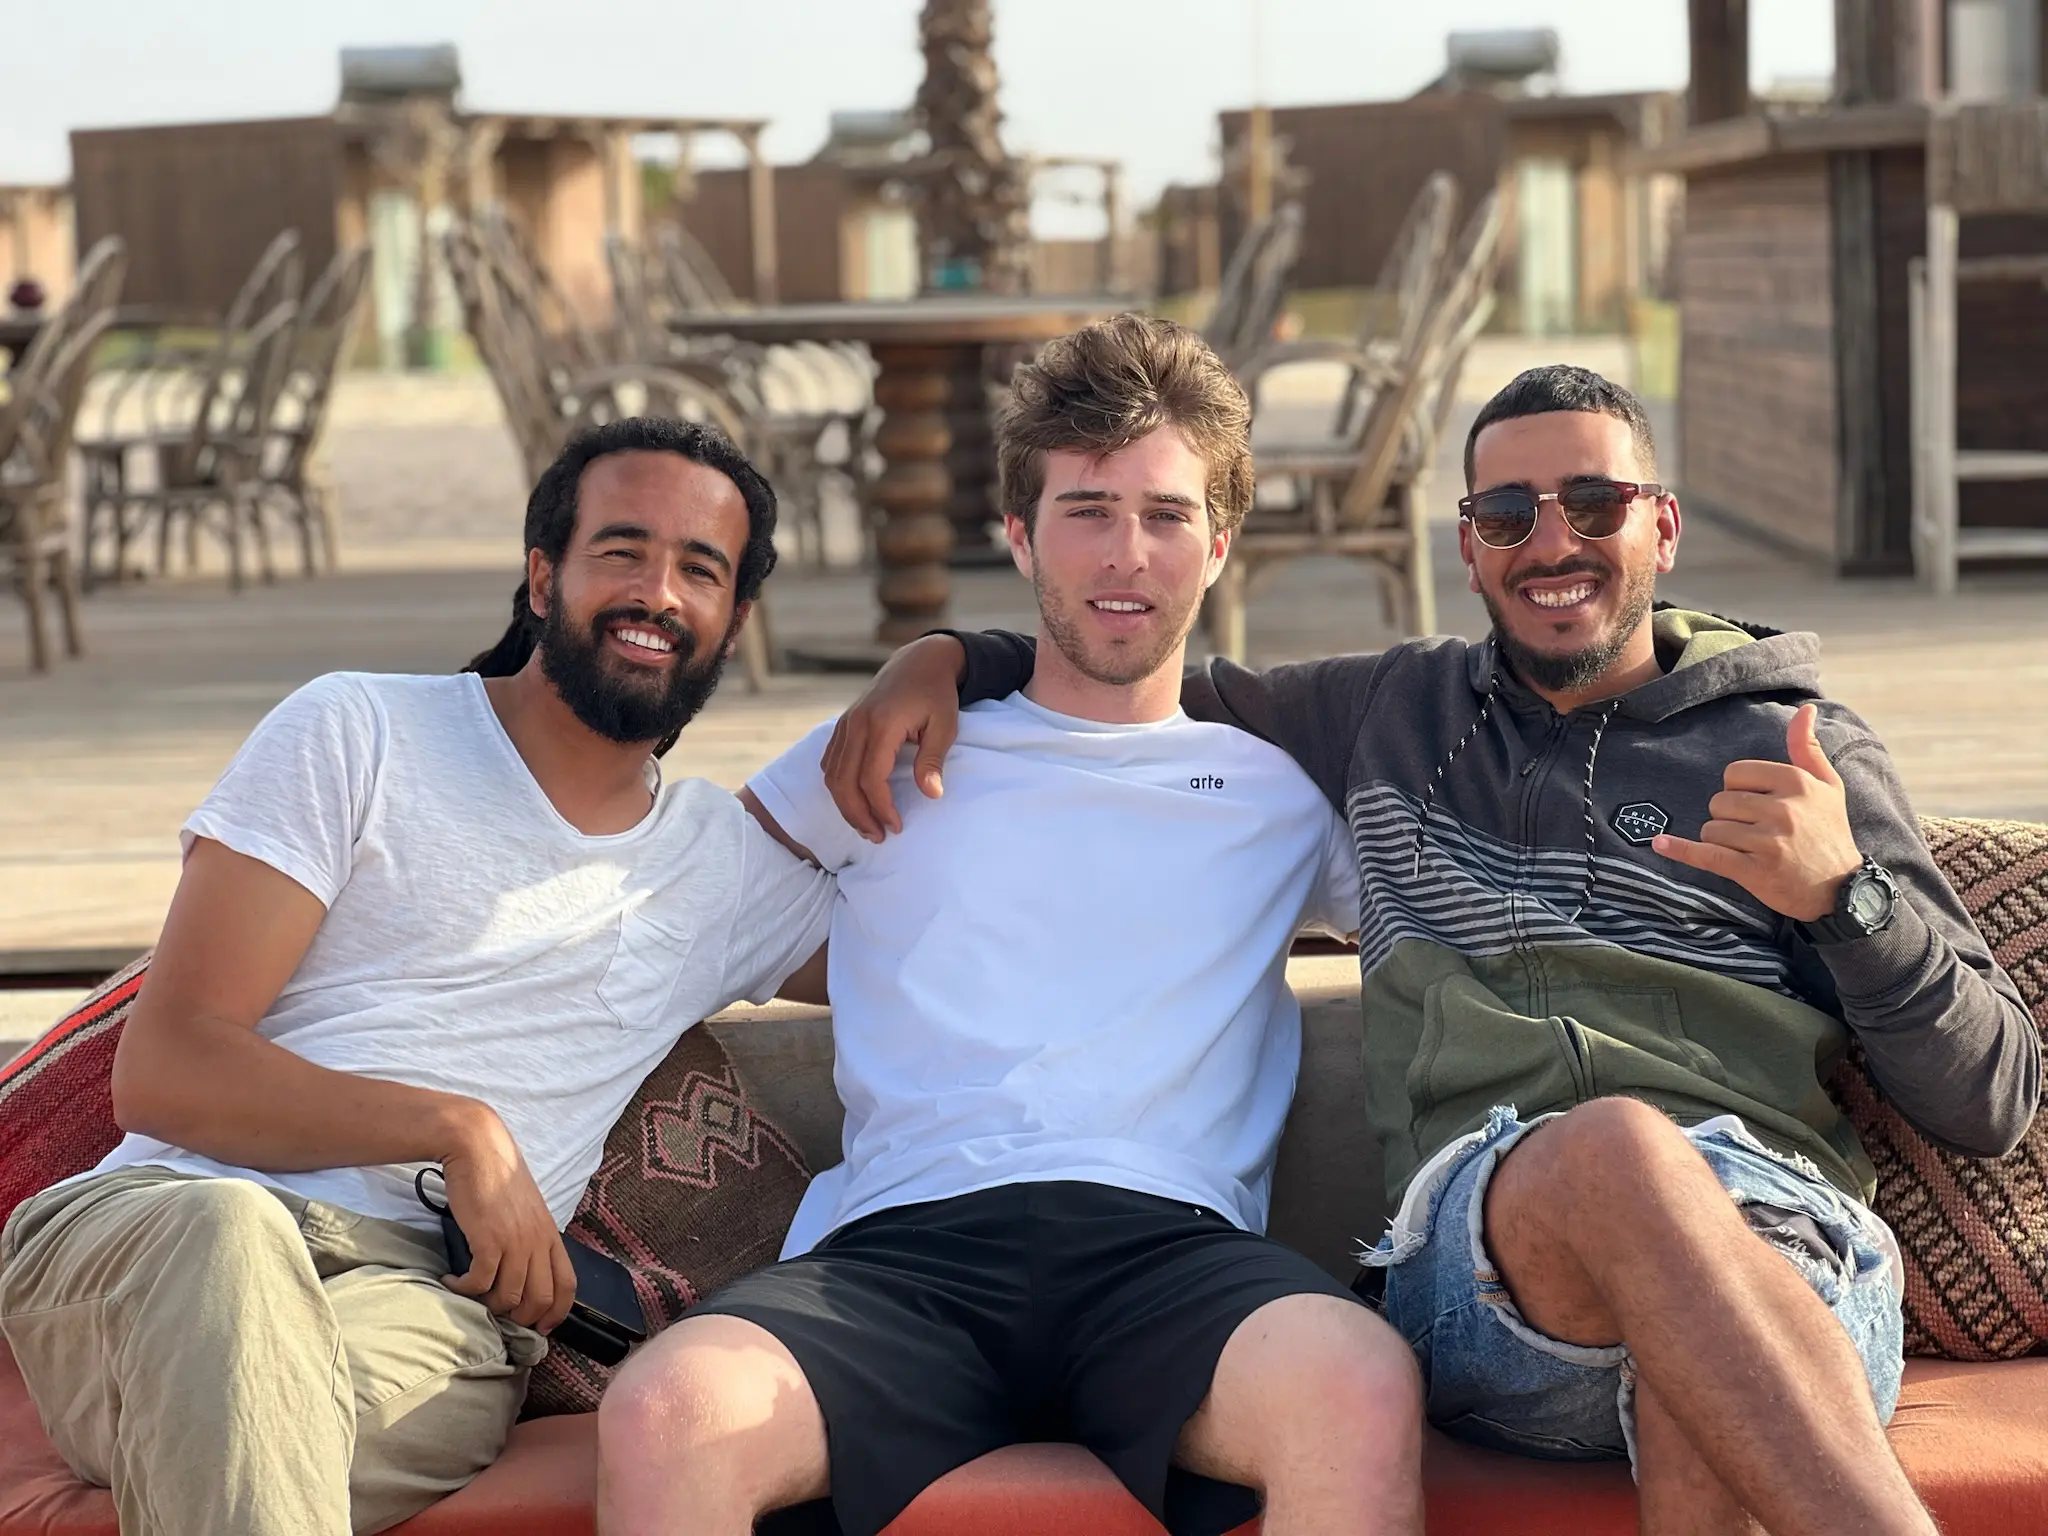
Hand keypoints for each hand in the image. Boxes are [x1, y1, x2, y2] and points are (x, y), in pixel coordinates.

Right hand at [438, 1107, 575, 1332]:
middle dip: (520, 1319)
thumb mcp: (526, 1209)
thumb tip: (523, 1267)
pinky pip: (480, 1283)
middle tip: (497, 1316)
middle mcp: (538, 1241)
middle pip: (540, 1299)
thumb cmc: (497, 1176)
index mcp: (550, 1234)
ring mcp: (516, 1241)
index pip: (567, 1285)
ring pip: (510, 1297)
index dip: (557, 1312)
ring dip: (487, 1305)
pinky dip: (464, 1290)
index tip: (541, 1328)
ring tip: (470, 1295)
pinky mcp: (489, 1239)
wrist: (478, 1148)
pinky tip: (451, 1281)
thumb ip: (530, 1236)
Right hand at [821, 635, 966, 841]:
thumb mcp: (945, 725)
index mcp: (881, 724)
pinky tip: (854, 800)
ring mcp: (846, 723)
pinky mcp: (843, 724)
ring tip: (866, 825)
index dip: (881, 807)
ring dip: (845, 804)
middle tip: (877, 836)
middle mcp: (856, 724)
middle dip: (858, 815)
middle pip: (843, 781)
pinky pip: (830, 761)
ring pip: (831, 774)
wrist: (919, 661)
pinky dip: (838, 785)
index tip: (896, 826)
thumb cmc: (936, 694)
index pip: (870, 778)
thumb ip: (933, 760)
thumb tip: (932, 795)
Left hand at [1650, 703, 1862, 922]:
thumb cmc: (1829, 832)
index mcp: (1796, 783)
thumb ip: (1807, 747)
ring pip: (1712, 828)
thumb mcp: (1828, 786)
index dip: (1738, 789)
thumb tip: (1804, 710)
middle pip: (1719, 801)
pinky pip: (1706, 855)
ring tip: (1750, 849)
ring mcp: (1767, 841)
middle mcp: (1782, 809)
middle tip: (1755, 832)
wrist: (1842, 890)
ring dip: (1721, 840)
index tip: (1757, 804)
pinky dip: (1681, 850)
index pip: (1734, 773)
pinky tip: (1660, 844)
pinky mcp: (1753, 870)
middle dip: (1729, 817)